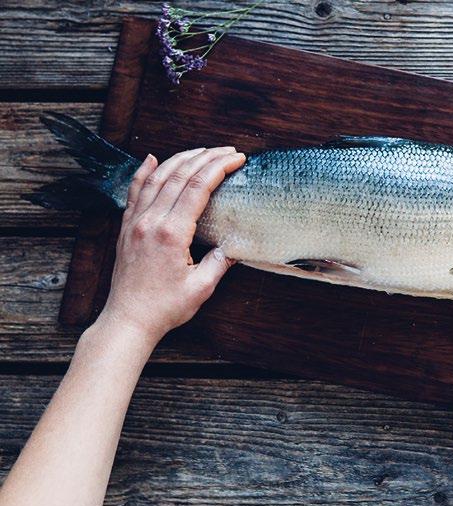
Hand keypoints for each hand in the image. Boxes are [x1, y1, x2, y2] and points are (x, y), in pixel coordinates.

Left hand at [99, 147, 246, 343]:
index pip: (198, 188)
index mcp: (171, 233)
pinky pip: (135, 191)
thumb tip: (234, 244)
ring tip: (201, 150)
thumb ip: (220, 262)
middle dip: (205, 157)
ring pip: (157, 178)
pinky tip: (152, 159)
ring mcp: (135, 222)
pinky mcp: (126, 228)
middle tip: (227, 151)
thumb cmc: (165, 308)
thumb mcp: (201, 287)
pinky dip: (144, 171)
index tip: (236, 159)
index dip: (219, 168)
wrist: (128, 320)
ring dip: (180, 159)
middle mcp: (151, 221)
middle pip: (179, 176)